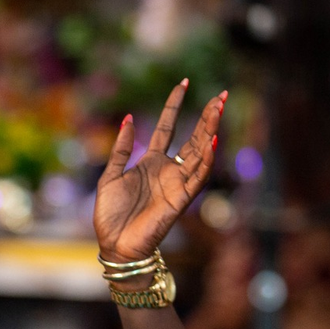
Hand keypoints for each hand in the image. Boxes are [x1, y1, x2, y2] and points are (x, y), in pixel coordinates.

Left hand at [94, 80, 225, 264]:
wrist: (114, 244)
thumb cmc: (110, 214)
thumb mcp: (110, 175)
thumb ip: (120, 148)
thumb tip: (126, 118)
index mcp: (150, 162)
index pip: (166, 127)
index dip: (174, 106)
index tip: (183, 83)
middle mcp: (167, 170)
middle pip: (192, 137)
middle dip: (206, 116)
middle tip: (220, 95)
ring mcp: (176, 184)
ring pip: (199, 152)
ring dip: (209, 131)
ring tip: (218, 109)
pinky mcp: (180, 199)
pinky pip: (197, 177)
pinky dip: (205, 160)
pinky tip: (212, 142)